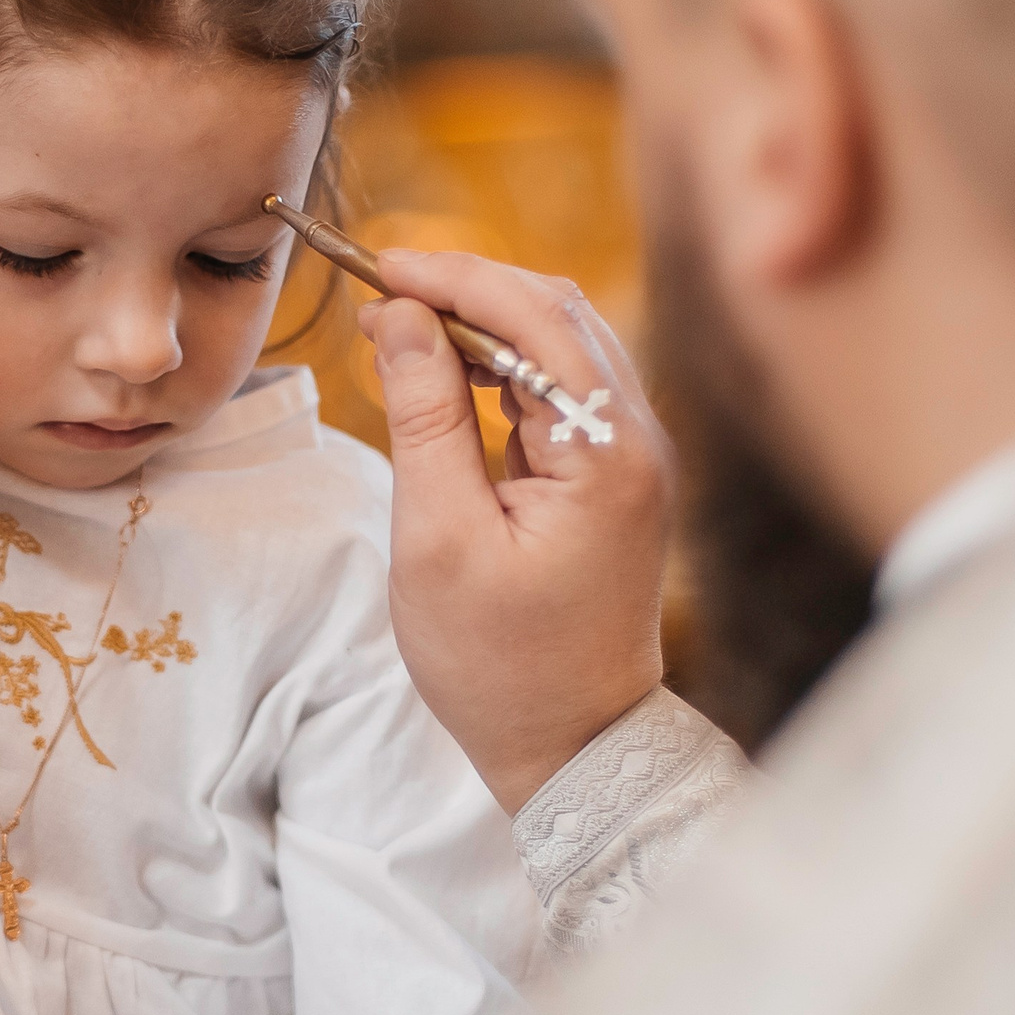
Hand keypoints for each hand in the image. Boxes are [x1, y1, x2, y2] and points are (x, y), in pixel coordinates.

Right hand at [359, 250, 673, 814]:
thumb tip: (399, 316)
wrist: (574, 747)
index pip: (535, 317)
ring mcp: (632, 457)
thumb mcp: (438, 537)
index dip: (452, 277)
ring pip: (561, 344)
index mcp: (606, 454)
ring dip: (483, 322)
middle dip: (467, 286)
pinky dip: (501, 364)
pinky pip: (560, 389)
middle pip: (557, 314)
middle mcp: (638, 440)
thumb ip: (422, 416)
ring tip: (402, 325)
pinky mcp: (613, 477)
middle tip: (379, 288)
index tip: (375, 267)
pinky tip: (448, 373)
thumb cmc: (498, 662)